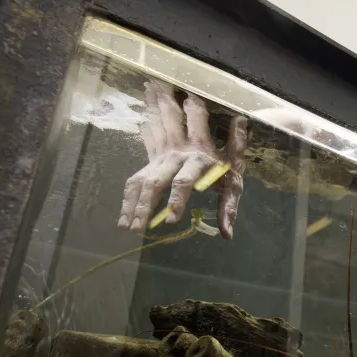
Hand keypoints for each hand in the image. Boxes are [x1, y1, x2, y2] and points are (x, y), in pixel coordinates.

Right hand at [118, 81, 247, 237]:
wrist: (207, 121)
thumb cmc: (224, 162)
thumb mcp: (233, 180)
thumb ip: (230, 206)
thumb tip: (227, 234)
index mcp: (198, 160)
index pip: (184, 181)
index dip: (177, 200)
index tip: (171, 221)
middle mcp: (176, 157)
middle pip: (155, 182)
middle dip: (145, 205)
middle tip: (138, 229)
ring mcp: (161, 158)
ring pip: (141, 180)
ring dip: (131, 203)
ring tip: (125, 227)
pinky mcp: (152, 161)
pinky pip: (136, 178)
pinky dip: (127, 198)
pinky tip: (123, 218)